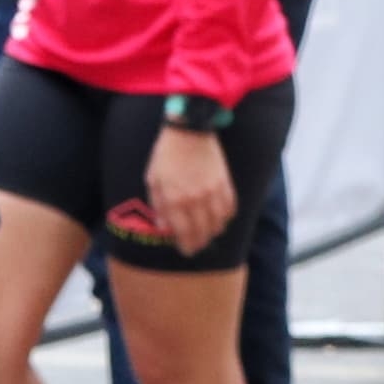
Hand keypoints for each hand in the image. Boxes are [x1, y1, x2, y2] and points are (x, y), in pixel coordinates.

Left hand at [134, 123, 235, 258]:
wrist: (190, 132)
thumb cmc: (166, 156)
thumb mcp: (153, 180)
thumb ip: (158, 205)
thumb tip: (163, 226)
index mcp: (175, 200)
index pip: (184, 233)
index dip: (186, 245)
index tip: (186, 251)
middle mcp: (196, 200)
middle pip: (203, 231)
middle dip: (200, 243)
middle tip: (198, 247)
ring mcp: (213, 192)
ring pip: (219, 223)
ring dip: (214, 232)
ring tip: (209, 234)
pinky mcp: (225, 183)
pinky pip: (230, 207)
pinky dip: (227, 217)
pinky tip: (221, 218)